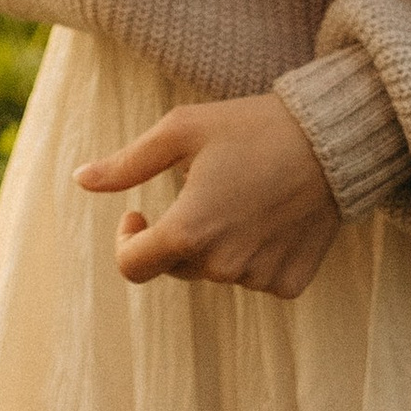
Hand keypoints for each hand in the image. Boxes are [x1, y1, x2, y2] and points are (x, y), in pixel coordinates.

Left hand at [76, 90, 342, 299]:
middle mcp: (222, 265)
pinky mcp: (289, 284)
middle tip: (202, 185)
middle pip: (176, 265)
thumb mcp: (181, 130)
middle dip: (176, 231)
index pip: (132, 266)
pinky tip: (270, 214)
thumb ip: (126, 163)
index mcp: (189, 230)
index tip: (138, 211)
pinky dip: (253, 253)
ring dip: (216, 241)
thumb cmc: (250, 126)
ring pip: (215, 271)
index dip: (127, 240)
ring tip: (243, 192)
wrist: (331, 139)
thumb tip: (79, 179)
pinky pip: (254, 277)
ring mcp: (258, 278)